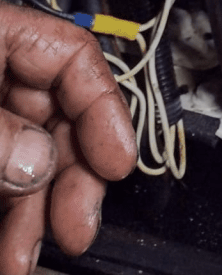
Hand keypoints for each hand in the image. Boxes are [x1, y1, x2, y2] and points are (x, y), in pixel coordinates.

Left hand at [0, 0, 136, 273]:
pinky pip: (0, 183)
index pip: (74, 57)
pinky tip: (12, 249)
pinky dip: (9, 217)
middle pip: (58, 118)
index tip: (119, 161)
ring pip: (28, 161)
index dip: (106, 108)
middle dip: (72, 177)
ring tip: (29, 257)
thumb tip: (42, 161)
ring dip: (36, 214)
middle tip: (77, 225)